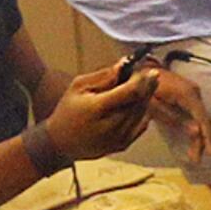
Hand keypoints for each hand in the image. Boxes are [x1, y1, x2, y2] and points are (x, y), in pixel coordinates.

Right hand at [44, 57, 159, 160]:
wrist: (60, 143)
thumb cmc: (68, 110)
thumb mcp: (79, 86)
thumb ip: (103, 76)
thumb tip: (124, 64)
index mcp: (98, 108)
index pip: (131, 91)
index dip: (142, 79)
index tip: (147, 70)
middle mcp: (111, 125)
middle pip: (140, 102)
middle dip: (147, 86)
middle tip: (150, 75)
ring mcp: (118, 138)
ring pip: (143, 112)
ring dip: (146, 98)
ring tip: (143, 86)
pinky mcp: (122, 145)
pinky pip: (142, 125)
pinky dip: (143, 112)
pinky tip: (137, 103)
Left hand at [144, 65, 210, 162]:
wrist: (141, 69)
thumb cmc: (144, 87)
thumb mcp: (153, 104)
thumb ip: (173, 118)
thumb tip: (195, 131)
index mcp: (187, 94)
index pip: (202, 118)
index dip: (207, 136)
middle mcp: (194, 93)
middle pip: (204, 120)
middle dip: (203, 141)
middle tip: (197, 159)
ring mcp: (192, 94)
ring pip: (201, 118)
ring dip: (200, 137)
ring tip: (194, 155)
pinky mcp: (189, 96)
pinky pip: (196, 114)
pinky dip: (196, 128)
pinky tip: (193, 140)